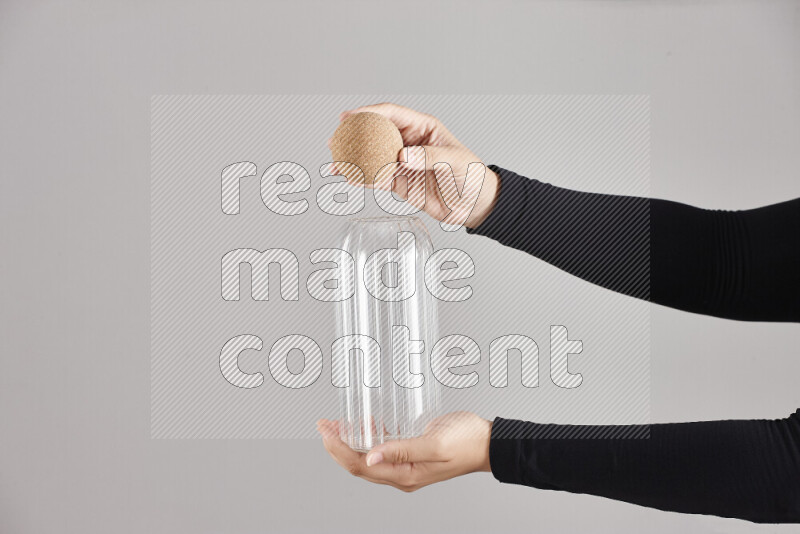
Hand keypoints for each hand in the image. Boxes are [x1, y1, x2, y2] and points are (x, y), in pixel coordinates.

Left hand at [316, 411, 491, 491]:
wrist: (488, 443)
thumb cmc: (467, 442)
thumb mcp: (434, 443)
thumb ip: (402, 450)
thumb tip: (370, 456)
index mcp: (405, 475)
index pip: (360, 466)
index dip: (338, 449)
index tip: (325, 431)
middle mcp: (402, 474)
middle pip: (358, 464)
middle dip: (337, 445)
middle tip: (324, 425)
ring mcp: (406, 465)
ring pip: (367, 457)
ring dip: (349, 441)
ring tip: (336, 424)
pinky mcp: (412, 454)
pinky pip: (382, 449)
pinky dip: (369, 437)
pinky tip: (364, 424)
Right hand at [332, 103, 500, 228]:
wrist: (473, 203)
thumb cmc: (470, 175)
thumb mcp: (453, 160)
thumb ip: (429, 157)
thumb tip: (402, 156)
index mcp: (422, 127)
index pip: (391, 114)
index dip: (369, 112)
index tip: (350, 116)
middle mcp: (409, 142)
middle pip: (376, 133)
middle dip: (354, 134)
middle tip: (336, 137)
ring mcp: (402, 162)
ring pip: (372, 156)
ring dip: (353, 158)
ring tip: (336, 161)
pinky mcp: (400, 182)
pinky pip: (377, 178)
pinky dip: (362, 179)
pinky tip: (349, 179)